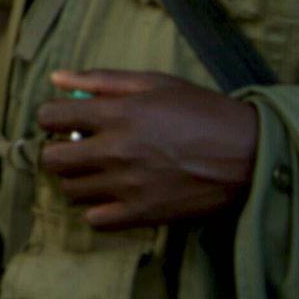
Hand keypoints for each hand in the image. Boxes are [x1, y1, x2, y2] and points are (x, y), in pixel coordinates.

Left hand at [36, 69, 258, 230]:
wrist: (248, 153)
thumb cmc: (201, 110)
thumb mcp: (154, 82)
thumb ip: (102, 80)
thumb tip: (57, 78)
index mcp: (117, 114)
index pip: (50, 116)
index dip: (51, 116)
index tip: (63, 119)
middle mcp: (116, 151)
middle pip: (53, 159)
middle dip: (57, 149)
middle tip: (77, 146)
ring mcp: (128, 186)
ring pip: (70, 190)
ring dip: (77, 179)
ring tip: (98, 169)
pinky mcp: (143, 214)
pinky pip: (95, 219)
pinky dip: (96, 209)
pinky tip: (111, 194)